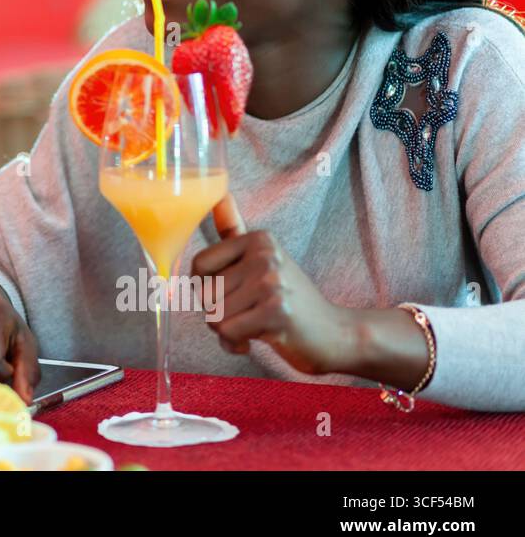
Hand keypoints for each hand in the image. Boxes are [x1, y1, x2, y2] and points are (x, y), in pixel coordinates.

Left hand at [191, 229, 353, 374]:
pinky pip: (227, 332)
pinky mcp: (277, 311)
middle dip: (217, 312)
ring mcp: (272, 282)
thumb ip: (236, 228)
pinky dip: (235, 343)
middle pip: (204, 293)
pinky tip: (255, 339)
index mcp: (258, 239)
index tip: (229, 294)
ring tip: (253, 326)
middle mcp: (265, 255)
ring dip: (226, 330)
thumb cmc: (291, 299)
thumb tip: (220, 193)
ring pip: (213, 315)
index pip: (199, 264)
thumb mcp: (263, 258)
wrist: (336, 334)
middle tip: (246, 314)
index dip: (205, 288)